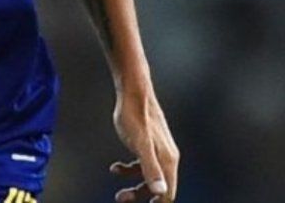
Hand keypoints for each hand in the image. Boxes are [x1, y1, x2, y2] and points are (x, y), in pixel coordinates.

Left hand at [110, 86, 179, 201]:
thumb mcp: (140, 145)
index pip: (168, 193)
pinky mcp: (147, 144)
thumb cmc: (135, 116)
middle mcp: (166, 158)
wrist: (133, 92)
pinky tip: (115, 167)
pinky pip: (142, 164)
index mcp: (167, 161)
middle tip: (120, 198)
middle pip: (158, 188)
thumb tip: (161, 192)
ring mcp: (157, 150)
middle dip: (140, 195)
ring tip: (116, 184)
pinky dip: (129, 169)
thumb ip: (150, 168)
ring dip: (133, 184)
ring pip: (149, 177)